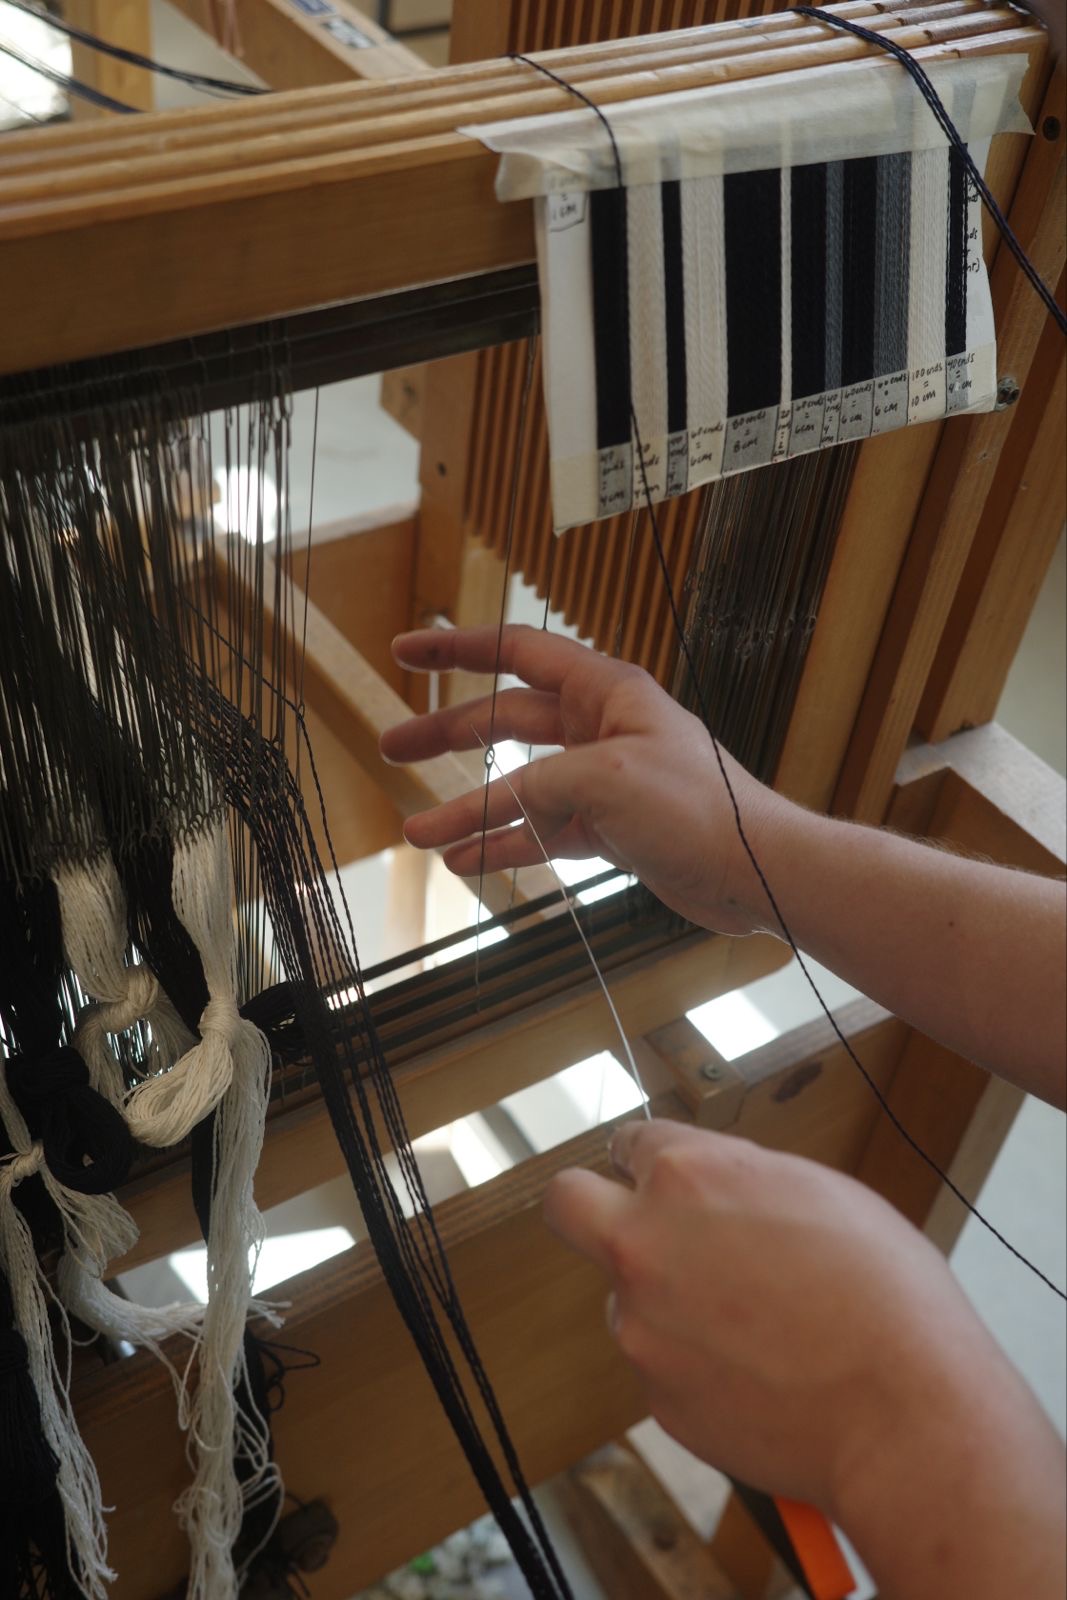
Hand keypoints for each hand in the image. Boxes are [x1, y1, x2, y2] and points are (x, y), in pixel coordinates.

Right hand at [380, 625, 776, 933]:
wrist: (758, 870)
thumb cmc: (698, 808)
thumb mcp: (606, 779)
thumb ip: (540, 782)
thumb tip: (497, 805)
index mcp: (605, 692)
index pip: (517, 652)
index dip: (457, 647)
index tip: (406, 648)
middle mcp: (601, 728)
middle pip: (505, 720)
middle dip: (446, 735)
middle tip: (392, 748)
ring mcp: (604, 780)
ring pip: (519, 786)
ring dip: (469, 809)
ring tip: (417, 832)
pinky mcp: (611, 828)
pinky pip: (542, 831)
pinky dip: (505, 846)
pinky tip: (467, 861)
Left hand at [543, 1119, 1026, 1516]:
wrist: (906, 1412)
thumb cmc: (886, 1296)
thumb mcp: (820, 1192)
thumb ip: (744, 1180)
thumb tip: (719, 1187)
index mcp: (690, 1176)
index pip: (632, 1143)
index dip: (652, 1162)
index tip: (660, 1177)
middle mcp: (646, 1243)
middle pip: (568, 1204)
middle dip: (590, 1205)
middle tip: (634, 1226)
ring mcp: (643, 1326)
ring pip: (627, 1300)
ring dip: (667, 1306)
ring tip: (756, 1329)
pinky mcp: (657, 1397)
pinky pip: (664, 1368)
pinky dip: (698, 1369)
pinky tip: (763, 1376)